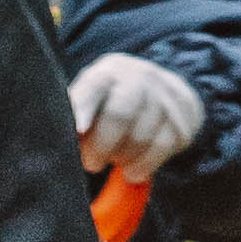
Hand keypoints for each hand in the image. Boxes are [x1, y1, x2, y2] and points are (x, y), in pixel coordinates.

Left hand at [68, 50, 202, 183]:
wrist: (165, 92)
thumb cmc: (114, 100)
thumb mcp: (92, 97)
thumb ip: (76, 113)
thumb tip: (56, 139)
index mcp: (108, 72)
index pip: (94, 87)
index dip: (84, 107)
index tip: (77, 130)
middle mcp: (139, 77)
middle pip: (120, 115)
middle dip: (102, 146)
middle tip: (91, 163)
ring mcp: (165, 96)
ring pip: (141, 137)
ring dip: (123, 157)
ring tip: (115, 159)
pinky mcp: (184, 118)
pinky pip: (161, 149)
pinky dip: (143, 166)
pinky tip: (132, 170)